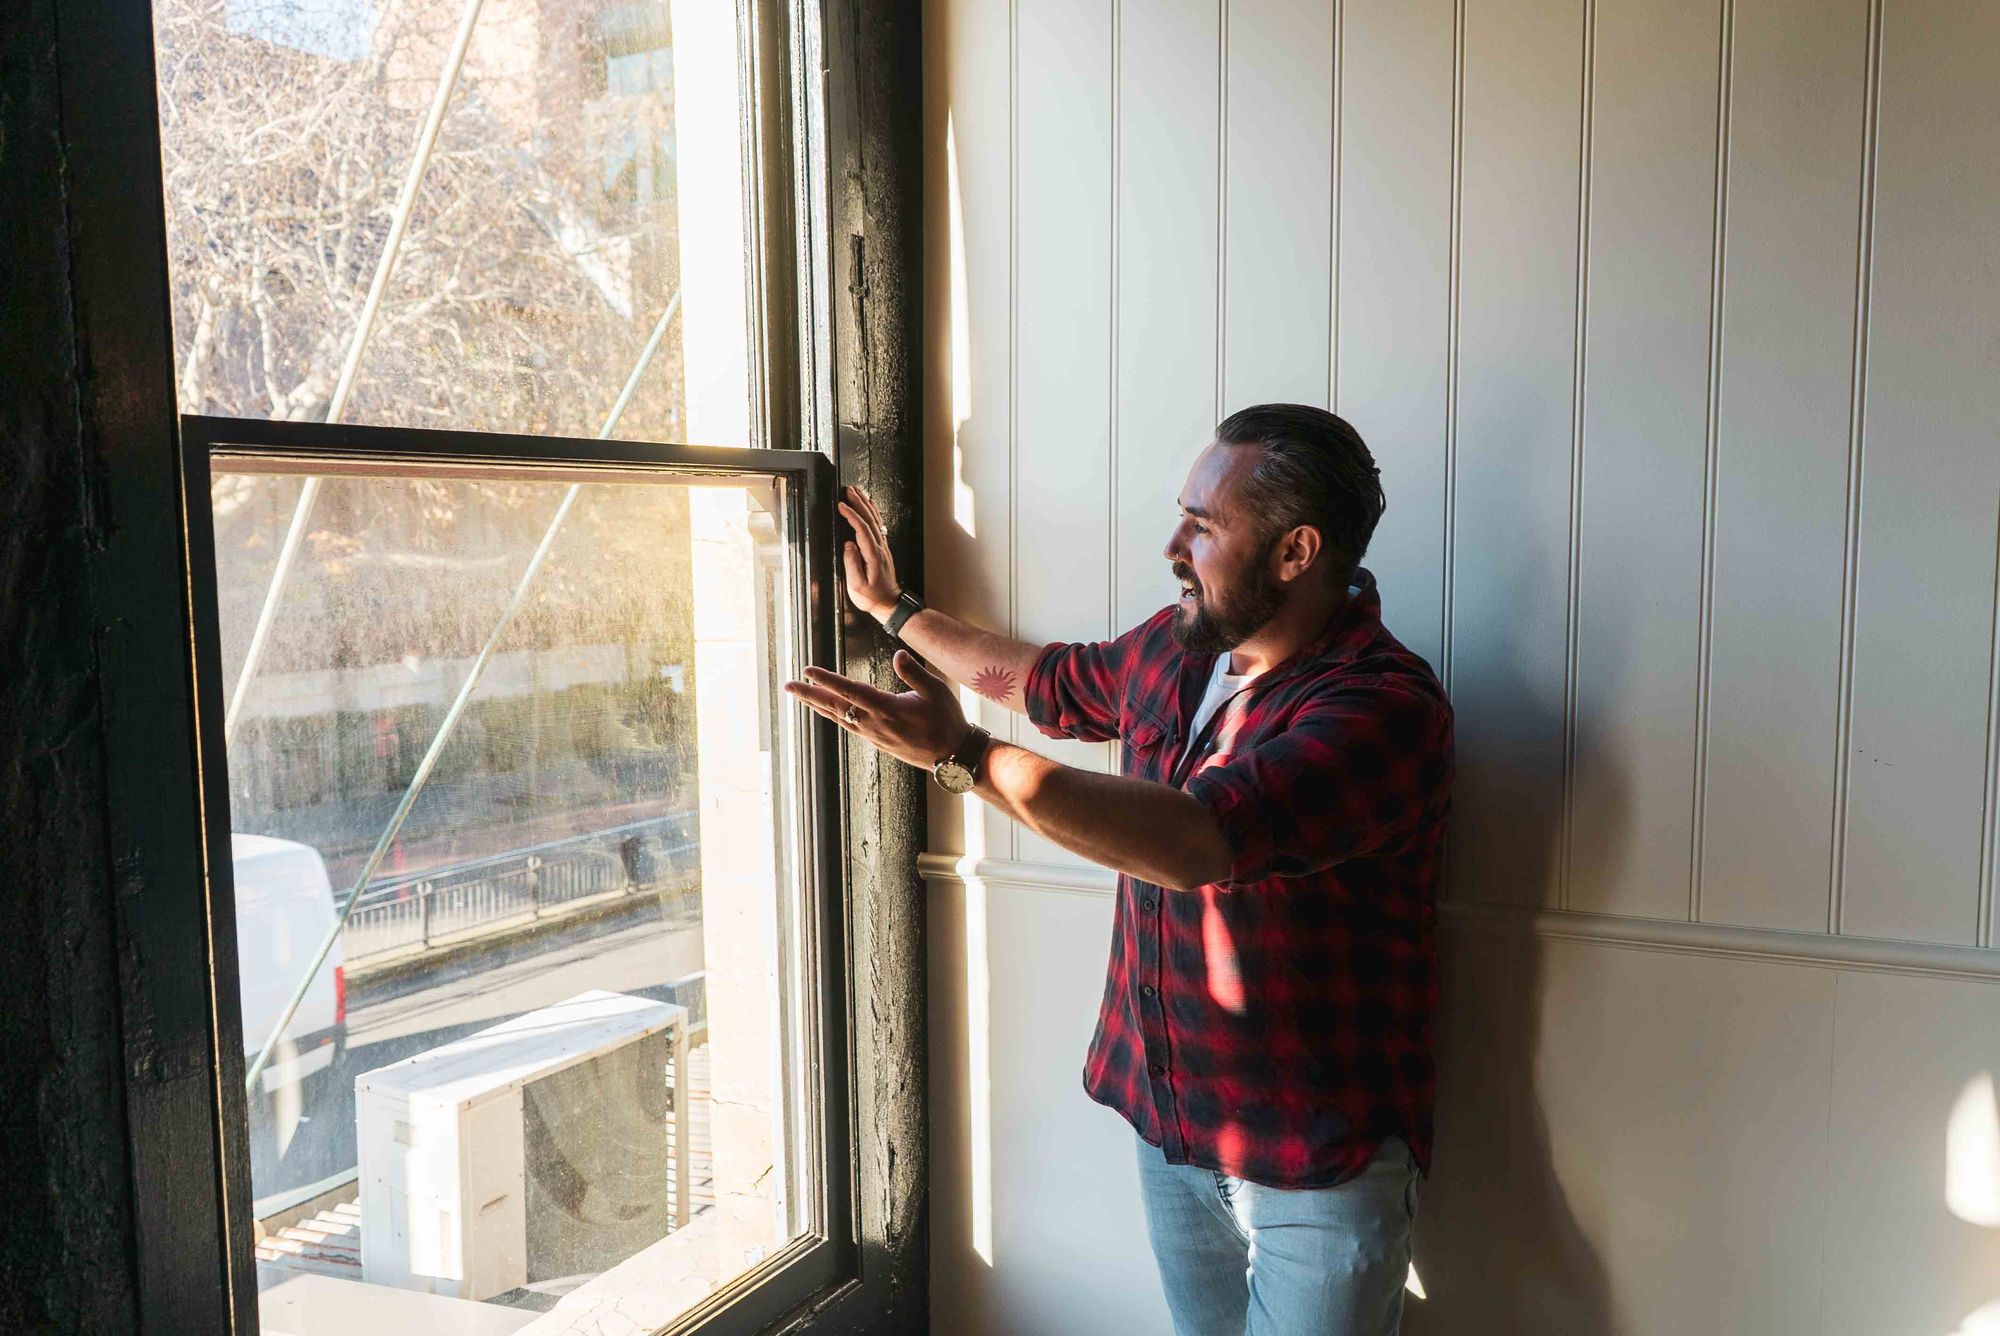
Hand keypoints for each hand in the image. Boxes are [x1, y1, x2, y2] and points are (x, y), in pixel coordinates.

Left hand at [784, 650, 969, 772]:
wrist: (952, 756)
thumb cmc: (947, 721)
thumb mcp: (937, 691)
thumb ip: (914, 673)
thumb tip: (898, 655)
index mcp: (889, 709)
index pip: (851, 691)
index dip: (828, 680)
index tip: (808, 670)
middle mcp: (875, 724)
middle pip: (836, 707)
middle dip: (810, 695)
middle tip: (788, 685)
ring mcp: (874, 735)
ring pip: (838, 717)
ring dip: (817, 705)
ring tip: (799, 694)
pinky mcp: (876, 741)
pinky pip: (847, 725)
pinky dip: (832, 714)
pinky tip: (825, 709)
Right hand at [838, 485, 900, 621]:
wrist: (889, 603)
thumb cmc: (872, 597)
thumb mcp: (857, 586)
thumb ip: (852, 564)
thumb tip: (848, 544)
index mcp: (873, 555)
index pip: (862, 529)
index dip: (851, 515)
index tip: (841, 506)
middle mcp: (880, 548)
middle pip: (870, 519)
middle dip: (859, 503)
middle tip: (848, 490)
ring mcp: (883, 547)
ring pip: (875, 520)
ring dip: (866, 504)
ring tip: (857, 492)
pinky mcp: (882, 548)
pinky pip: (877, 525)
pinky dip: (873, 512)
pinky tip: (869, 506)